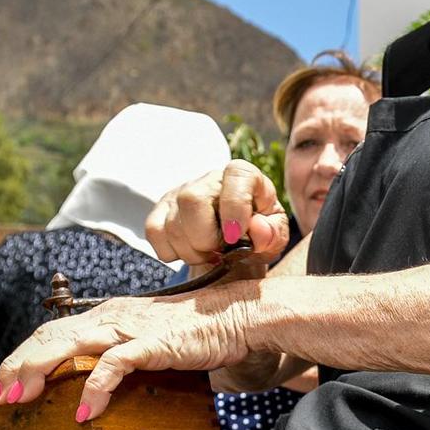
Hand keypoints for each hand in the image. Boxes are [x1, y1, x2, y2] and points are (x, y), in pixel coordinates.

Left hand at [0, 285, 254, 420]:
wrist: (236, 316)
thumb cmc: (195, 332)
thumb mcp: (146, 341)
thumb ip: (119, 354)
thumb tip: (94, 382)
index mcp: (104, 315)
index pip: (49, 332)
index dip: (19, 357)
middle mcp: (108, 316)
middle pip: (46, 337)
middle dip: (14, 367)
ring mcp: (128, 328)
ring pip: (66, 346)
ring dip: (36, 372)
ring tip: (17, 400)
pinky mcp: (150, 344)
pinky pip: (112, 366)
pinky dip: (93, 388)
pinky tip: (83, 412)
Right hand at [145, 160, 287, 265]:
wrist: (234, 244)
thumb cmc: (257, 235)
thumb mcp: (275, 236)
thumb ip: (273, 233)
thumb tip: (257, 229)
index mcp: (243, 176)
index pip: (237, 174)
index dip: (236, 206)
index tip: (236, 237)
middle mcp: (209, 179)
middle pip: (192, 200)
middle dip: (205, 239)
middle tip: (220, 253)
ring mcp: (180, 192)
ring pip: (172, 223)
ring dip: (192, 252)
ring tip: (209, 255)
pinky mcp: (161, 209)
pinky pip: (154, 232)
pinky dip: (172, 252)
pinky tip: (191, 251)